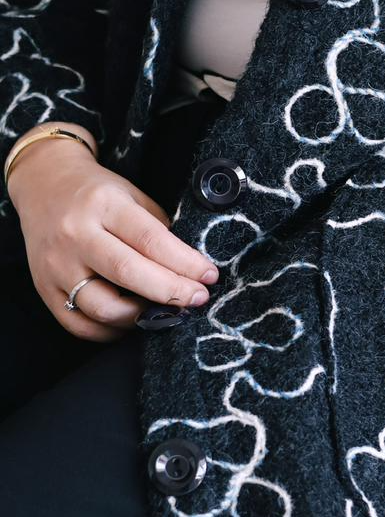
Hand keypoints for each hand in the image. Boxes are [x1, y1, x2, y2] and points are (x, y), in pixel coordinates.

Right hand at [6, 125, 219, 341]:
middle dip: (171, 292)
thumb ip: (158, 230)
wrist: (43, 185)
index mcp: (104, 205)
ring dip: (142, 317)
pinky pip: (80, 325)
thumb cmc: (96, 193)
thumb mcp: (132, 195)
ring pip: (103, 307)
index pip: (151, 240)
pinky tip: (132, 320)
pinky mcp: (44, 289)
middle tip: (197, 298)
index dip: (185, 263)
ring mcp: (56, 265)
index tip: (209, 276)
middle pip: (128, 273)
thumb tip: (191, 269)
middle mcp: (76, 235)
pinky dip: (111, 331)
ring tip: (163, 310)